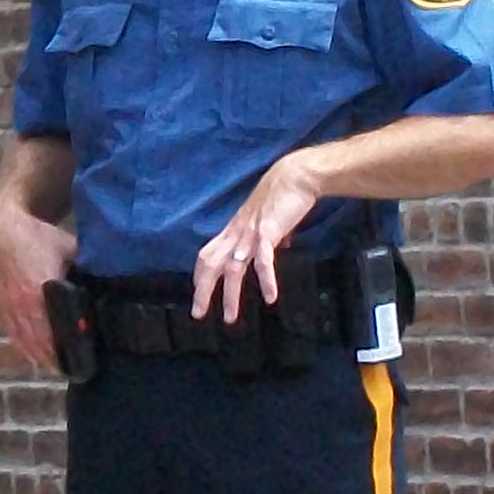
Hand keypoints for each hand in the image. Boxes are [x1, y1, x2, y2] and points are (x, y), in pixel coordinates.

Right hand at [0, 202, 79, 370]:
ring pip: (26, 343)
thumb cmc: (41, 238)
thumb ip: (88, 266)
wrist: (4, 231)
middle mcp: (23, 304)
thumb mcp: (69, 248)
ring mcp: (11, 308)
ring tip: (61, 368)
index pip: (54, 330)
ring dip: (42, 357)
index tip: (84, 362)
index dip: (68, 348)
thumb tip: (112, 280)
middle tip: (78, 371)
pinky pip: (15, 336)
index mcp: (40, 290)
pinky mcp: (3, 309)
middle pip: (40, 343)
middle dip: (58, 358)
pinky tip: (38, 356)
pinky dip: (27, 348)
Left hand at [191, 154, 322, 323]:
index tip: (198, 292)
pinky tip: (270, 297)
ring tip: (230, 317)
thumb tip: (282, 245)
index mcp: (235, 229)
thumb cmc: (284, 197)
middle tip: (198, 313)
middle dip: (203, 290)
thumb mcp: (272, 221)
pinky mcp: (268, 232)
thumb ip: (273, 235)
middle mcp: (237, 232)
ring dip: (230, 295)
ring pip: (232, 268)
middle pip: (211, 263)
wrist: (296, 176)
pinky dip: (266, 279)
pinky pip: (263, 260)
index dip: (200, 273)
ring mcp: (250, 232)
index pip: (208, 253)